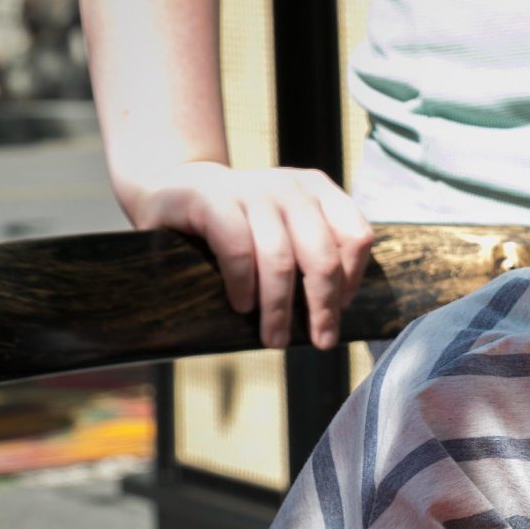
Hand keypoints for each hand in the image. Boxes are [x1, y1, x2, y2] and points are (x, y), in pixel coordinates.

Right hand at [121, 161, 374, 347]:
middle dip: (323, 305)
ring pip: (280, 259)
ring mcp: (251, 190)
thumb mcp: (283, 229)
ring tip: (274, 338)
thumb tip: (335, 311)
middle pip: (322, 255)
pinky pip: (238, 250)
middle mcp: (290, 187)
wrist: (173, 189)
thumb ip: (310, 253)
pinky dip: (243, 284)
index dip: (352, 279)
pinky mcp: (212, 200)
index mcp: (317, 191)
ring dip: (278, 307)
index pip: (356, 236)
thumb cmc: (238, 223)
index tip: (340, 311)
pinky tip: (242, 306)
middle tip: (321, 341)